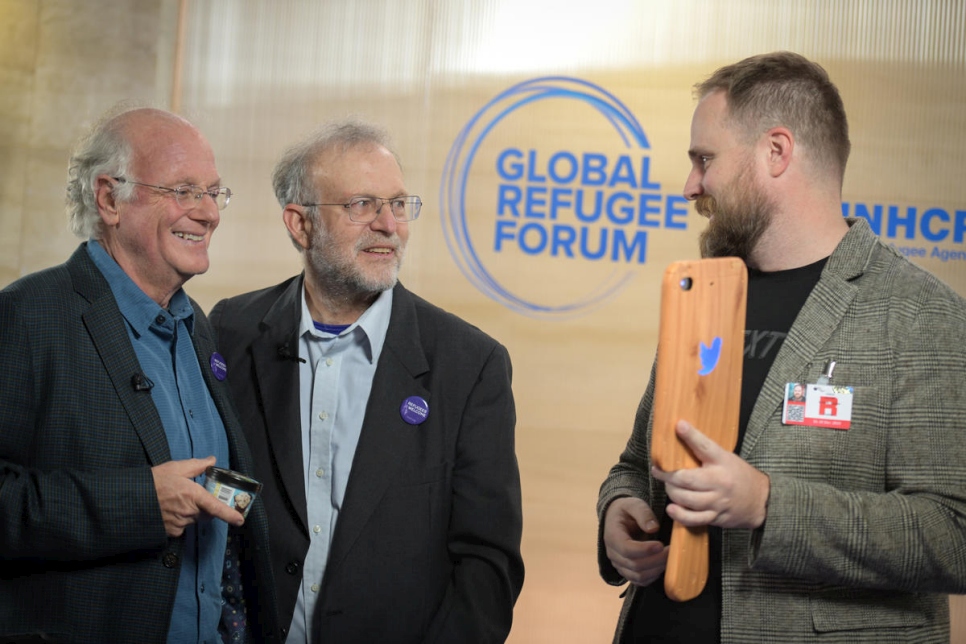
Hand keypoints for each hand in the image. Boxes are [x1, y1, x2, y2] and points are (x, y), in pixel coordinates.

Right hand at [152, 456, 243, 536]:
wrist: (132, 498)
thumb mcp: (176, 468)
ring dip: (191, 513)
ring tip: (176, 501)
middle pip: (206, 513)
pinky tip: (169, 510)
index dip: (230, 514)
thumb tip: (212, 460)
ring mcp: (180, 523)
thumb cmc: (155, 481)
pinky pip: (182, 527)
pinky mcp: (171, 532)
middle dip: (205, 507)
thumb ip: (197, 465)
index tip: (240, 520)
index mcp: (194, 496)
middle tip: (193, 496)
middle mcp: (189, 512)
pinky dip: (180, 520)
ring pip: (194, 520)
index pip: (216, 507)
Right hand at [603, 496, 667, 586]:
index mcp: (613, 536)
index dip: (645, 550)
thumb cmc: (627, 511)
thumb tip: (653, 528)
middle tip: (672, 550)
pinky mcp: (627, 571)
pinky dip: (653, 576)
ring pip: (638, 576)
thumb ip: (643, 513)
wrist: (617, 519)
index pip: (627, 549)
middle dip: (656, 560)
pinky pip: (640, 581)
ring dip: (656, 569)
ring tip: (669, 558)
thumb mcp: (633, 504)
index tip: (661, 545)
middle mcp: (613, 554)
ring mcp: (619, 565)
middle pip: (635, 565)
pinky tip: (662, 564)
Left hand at [651, 420, 769, 529]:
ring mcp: (717, 501)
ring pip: (687, 499)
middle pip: (687, 479)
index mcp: (723, 462)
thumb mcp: (726, 458)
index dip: (691, 435)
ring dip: (671, 492)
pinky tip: (672, 508)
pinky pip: (693, 519)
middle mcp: (719, 481)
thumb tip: (680, 434)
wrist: (762, 501)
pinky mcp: (715, 517)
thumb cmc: (739, 475)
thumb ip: (705, 452)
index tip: (679, 425)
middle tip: (659, 470)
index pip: (705, 446)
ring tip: (668, 486)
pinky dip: (679, 514)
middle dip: (668, 475)